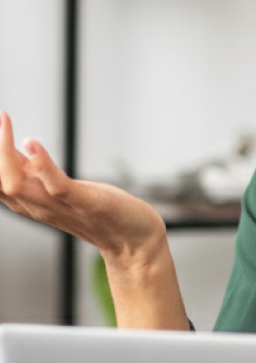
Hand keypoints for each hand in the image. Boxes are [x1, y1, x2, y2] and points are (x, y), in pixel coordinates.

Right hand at [1, 111, 188, 328]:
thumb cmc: (99, 212)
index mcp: (31, 201)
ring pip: (17, 186)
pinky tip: (32, 144)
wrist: (135, 240)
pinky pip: (57, 186)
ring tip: (4, 122)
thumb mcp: (59, 188)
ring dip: (5, 154)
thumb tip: (12, 148)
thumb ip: (36, 172)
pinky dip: (42, 165)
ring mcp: (62, 206)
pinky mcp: (87, 203)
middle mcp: (40, 206)